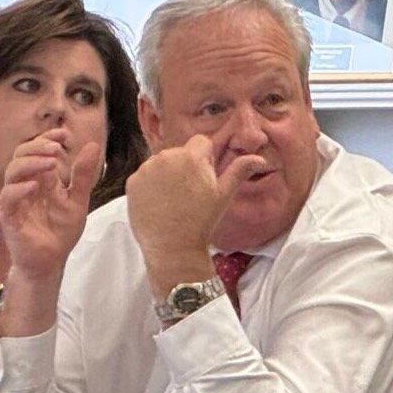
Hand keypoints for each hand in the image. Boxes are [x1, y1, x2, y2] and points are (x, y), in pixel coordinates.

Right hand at [0, 128, 102, 280]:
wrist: (50, 262)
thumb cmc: (60, 232)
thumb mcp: (77, 201)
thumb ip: (82, 175)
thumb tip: (92, 146)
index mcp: (42, 179)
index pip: (37, 149)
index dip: (47, 138)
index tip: (64, 134)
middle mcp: (26, 185)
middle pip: (21, 155)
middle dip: (37, 147)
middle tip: (56, 148)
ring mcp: (16, 200)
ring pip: (12, 172)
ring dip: (31, 163)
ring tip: (51, 163)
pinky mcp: (9, 217)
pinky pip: (7, 198)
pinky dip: (19, 190)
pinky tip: (34, 187)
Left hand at [125, 134, 265, 292]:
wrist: (173, 249)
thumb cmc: (202, 222)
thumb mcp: (224, 195)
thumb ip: (240, 170)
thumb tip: (260, 158)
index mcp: (192, 156)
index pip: (201, 143)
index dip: (205, 160)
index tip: (204, 180)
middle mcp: (167, 157)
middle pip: (180, 153)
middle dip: (185, 167)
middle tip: (190, 195)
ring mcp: (147, 169)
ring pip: (161, 164)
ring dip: (167, 175)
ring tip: (174, 201)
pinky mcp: (132, 183)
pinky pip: (144, 177)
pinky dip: (151, 187)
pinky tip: (159, 205)